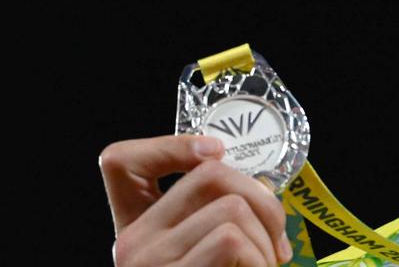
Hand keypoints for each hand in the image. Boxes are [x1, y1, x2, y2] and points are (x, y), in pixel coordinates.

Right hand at [99, 134, 292, 265]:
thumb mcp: (207, 261)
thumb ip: (217, 225)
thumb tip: (263, 192)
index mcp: (137, 233)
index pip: (120, 162)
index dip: (171, 144)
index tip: (216, 152)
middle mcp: (131, 245)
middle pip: (210, 174)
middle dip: (264, 201)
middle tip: (278, 244)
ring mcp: (146, 264)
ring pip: (232, 210)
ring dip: (270, 243)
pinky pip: (232, 242)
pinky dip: (262, 263)